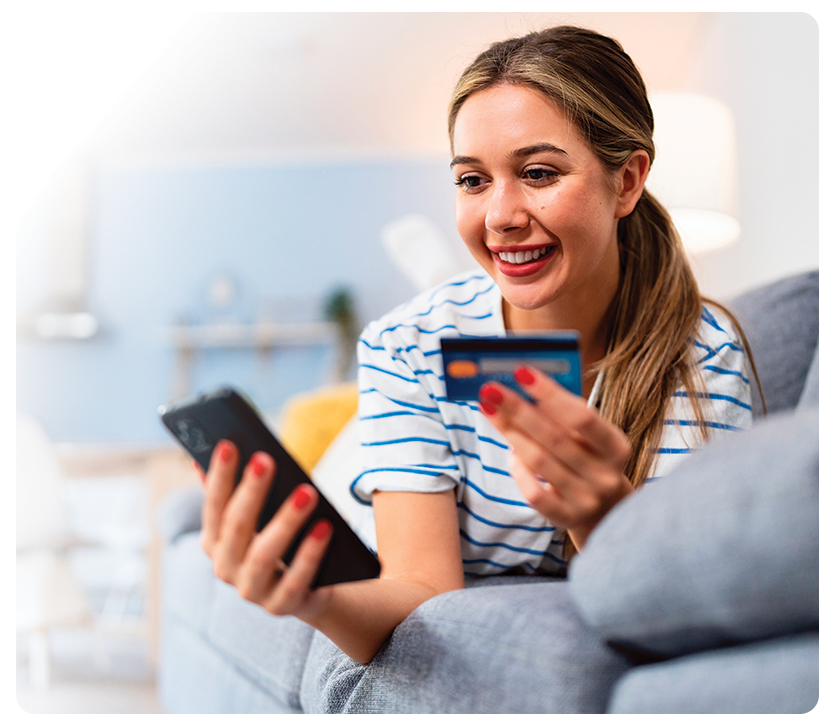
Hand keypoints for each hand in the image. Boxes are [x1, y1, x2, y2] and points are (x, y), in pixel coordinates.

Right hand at [198, 440, 333, 618]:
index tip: (229, 444)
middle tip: (267, 459)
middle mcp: (226, 569)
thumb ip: (236, 491)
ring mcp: (252, 591)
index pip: (213, 505)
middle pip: (237, 527)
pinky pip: (297, 579)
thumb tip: (212, 451)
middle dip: (251, 491)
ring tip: (307, 492)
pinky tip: (326, 527)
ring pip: (265, 554)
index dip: (219, 476)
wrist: (309, 588)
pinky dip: (311, 552)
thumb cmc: (280, 540)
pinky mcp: (282, 605)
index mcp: (214, 543)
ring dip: (286, 521)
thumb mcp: (258, 517)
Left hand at [478, 366, 632, 549]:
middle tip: (490, 390)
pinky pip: (533, 492)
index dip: (551, 394)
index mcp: (616, 447)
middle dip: (518, 410)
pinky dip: (518, 470)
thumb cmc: (589, 460)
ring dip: (511, 434)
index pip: (582, 417)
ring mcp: (587, 500)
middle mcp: (605, 475)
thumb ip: (564, 415)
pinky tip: (511, 453)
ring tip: (491, 411)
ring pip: (540, 462)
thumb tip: (525, 384)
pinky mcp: (566, 519)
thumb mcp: (589, 438)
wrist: (605, 512)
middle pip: (554, 438)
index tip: (521, 372)